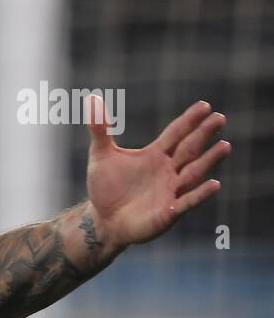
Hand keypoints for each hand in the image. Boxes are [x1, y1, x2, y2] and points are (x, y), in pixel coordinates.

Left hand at [85, 95, 230, 249]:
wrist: (103, 219)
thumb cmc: (106, 187)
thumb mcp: (100, 155)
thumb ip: (100, 129)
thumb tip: (92, 98)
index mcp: (156, 154)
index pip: (176, 133)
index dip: (189, 120)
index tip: (204, 105)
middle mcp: (169, 170)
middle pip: (190, 149)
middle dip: (204, 134)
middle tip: (219, 118)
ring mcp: (171, 190)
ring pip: (194, 173)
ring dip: (209, 160)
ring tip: (224, 146)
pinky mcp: (169, 212)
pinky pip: (187, 202)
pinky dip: (200, 194)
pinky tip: (214, 184)